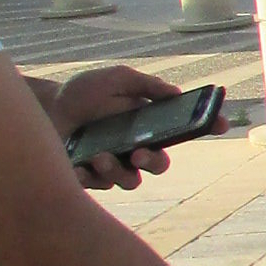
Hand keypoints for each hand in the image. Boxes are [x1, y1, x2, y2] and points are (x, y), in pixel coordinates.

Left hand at [49, 65, 193, 188]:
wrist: (45, 108)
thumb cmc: (82, 92)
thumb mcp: (116, 79)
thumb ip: (146, 85)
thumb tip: (176, 93)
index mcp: (149, 125)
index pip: (184, 130)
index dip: (207, 127)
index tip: (221, 123)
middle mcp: (136, 148)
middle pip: (159, 164)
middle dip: (153, 160)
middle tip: (137, 152)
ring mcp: (114, 166)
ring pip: (130, 181)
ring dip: (116, 170)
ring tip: (97, 155)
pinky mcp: (91, 179)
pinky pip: (99, 186)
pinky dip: (88, 176)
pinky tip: (76, 165)